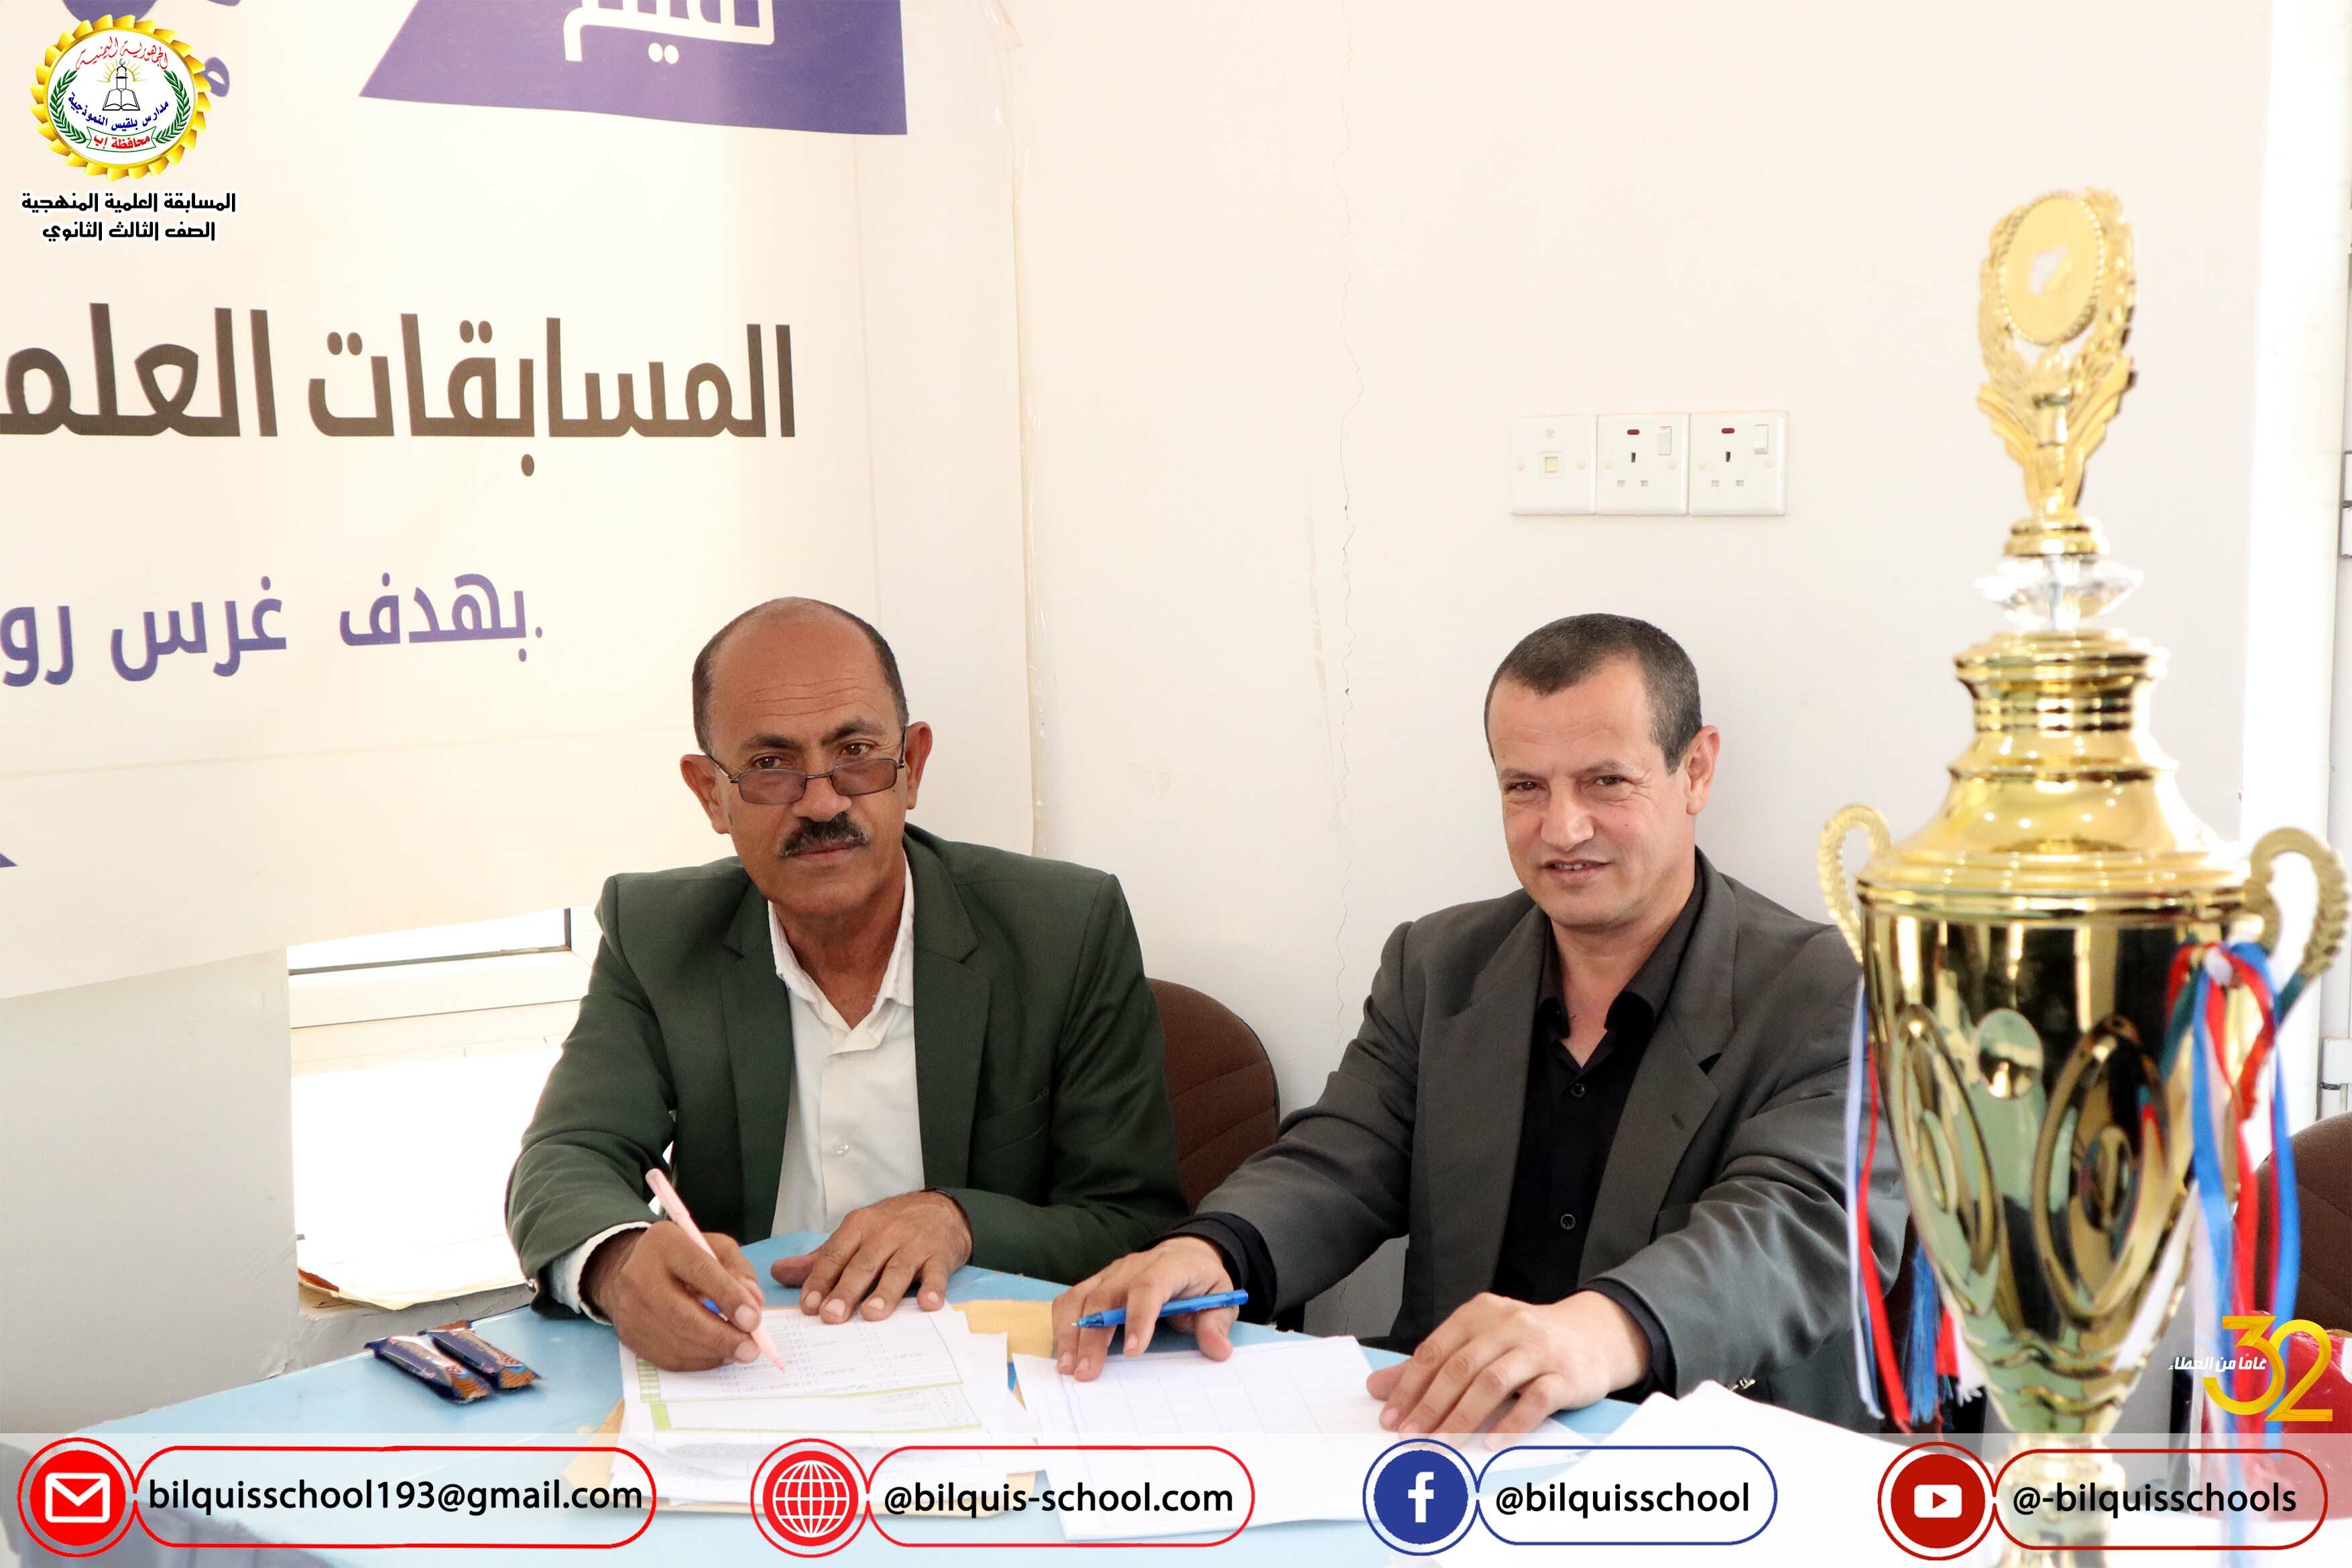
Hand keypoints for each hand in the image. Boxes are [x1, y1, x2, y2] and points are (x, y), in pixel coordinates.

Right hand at [583, 1221, 765, 1370]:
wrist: (632, 1269)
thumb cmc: (682, 1256)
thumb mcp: (713, 1246)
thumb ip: (737, 1269)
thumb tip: (753, 1303)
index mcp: (665, 1243)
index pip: (699, 1270)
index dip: (728, 1297)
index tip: (753, 1319)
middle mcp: (639, 1275)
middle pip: (682, 1315)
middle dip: (721, 1337)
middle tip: (750, 1349)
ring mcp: (630, 1309)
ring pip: (675, 1342)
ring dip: (713, 1352)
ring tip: (739, 1352)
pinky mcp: (629, 1335)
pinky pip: (666, 1358)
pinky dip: (698, 1361)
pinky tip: (717, 1355)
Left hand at [770, 1191, 971, 1322]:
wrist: (941, 1210)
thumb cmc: (891, 1229)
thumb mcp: (855, 1236)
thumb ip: (821, 1259)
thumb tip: (779, 1272)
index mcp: (858, 1227)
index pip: (834, 1255)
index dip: (820, 1281)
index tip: (808, 1306)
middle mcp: (885, 1233)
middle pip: (863, 1265)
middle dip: (846, 1291)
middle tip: (832, 1316)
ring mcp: (914, 1244)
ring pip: (897, 1270)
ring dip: (885, 1292)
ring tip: (872, 1314)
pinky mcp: (940, 1254)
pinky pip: (936, 1273)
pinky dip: (933, 1288)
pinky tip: (928, 1304)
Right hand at [1051, 1237, 1235, 1379]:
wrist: (1186, 1255)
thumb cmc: (1200, 1281)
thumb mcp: (1222, 1298)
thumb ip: (1217, 1323)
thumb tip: (1218, 1350)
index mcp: (1169, 1266)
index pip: (1149, 1286)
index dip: (1139, 1317)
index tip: (1134, 1351)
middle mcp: (1133, 1266)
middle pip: (1105, 1295)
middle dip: (1093, 1336)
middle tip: (1086, 1372)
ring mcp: (1110, 1273)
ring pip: (1080, 1296)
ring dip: (1069, 1332)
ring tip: (1068, 1367)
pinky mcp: (1096, 1282)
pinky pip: (1071, 1299)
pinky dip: (1062, 1325)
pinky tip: (1064, 1353)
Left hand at [1365, 1290, 1648, 1442]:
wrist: (1595, 1335)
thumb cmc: (1528, 1342)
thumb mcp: (1479, 1343)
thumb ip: (1429, 1366)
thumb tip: (1377, 1388)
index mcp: (1478, 1313)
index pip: (1435, 1350)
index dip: (1409, 1386)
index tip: (1391, 1417)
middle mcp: (1507, 1325)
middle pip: (1460, 1368)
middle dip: (1430, 1406)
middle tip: (1410, 1436)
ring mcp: (1538, 1348)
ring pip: (1493, 1382)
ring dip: (1463, 1417)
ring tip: (1442, 1444)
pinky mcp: (1565, 1373)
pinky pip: (1536, 1399)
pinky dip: (1511, 1422)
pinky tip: (1491, 1443)